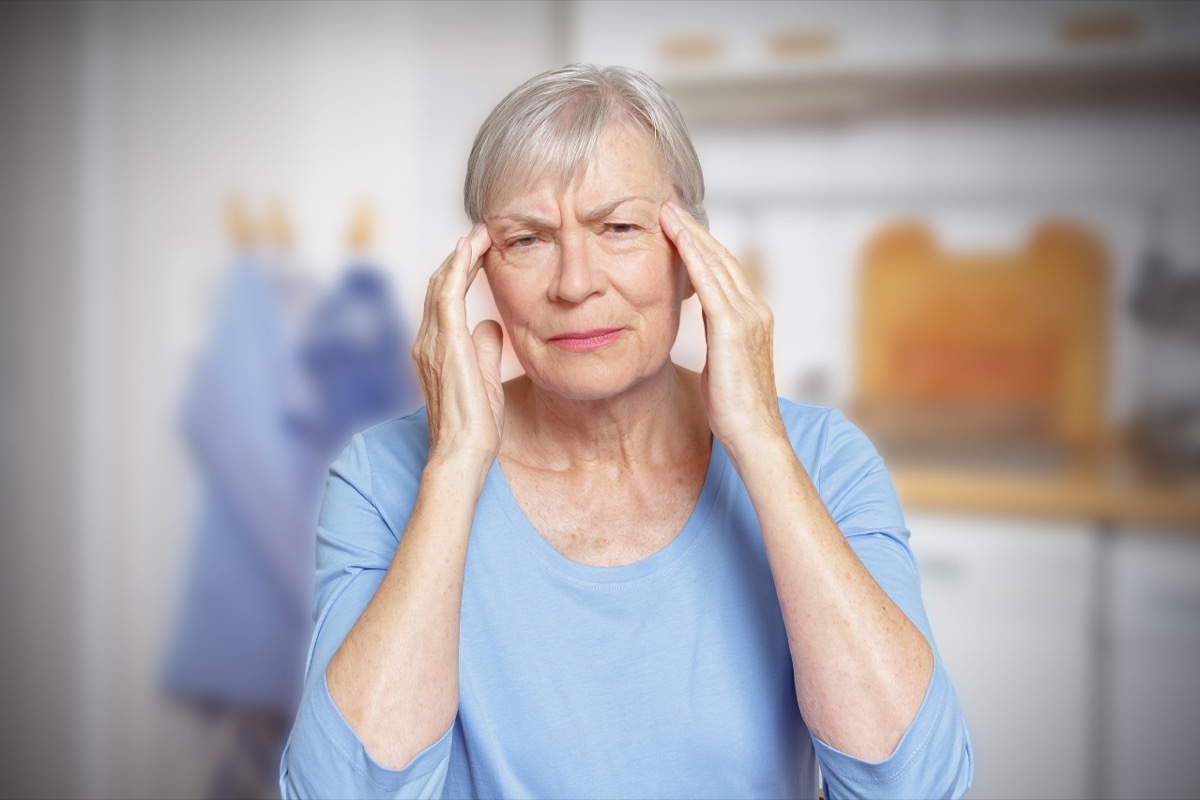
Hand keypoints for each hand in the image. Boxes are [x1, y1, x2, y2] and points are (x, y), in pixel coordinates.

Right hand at [412, 223, 504, 475]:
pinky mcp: (445, 343)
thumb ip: (485, 349)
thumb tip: (491, 324)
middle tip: (480, 230)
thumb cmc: (475, 426)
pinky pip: (447, 294)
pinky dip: (457, 267)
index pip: (445, 300)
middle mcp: (427, 341)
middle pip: (438, 286)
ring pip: (440, 284)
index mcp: (436, 349)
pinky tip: (470, 248)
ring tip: (479, 231)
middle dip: (458, 256)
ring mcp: (432, 341)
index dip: (460, 272)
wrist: (464, 453)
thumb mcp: (485, 379)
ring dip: (460, 254)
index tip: (479, 250)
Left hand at [660, 203, 784, 458]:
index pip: (727, 273)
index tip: (680, 227)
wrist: (754, 438)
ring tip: (668, 212)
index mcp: (753, 319)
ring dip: (691, 234)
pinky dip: (694, 256)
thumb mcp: (721, 365)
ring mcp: (749, 318)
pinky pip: (711, 283)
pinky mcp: (733, 329)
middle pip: (723, 259)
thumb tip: (700, 327)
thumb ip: (716, 340)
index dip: (704, 247)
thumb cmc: (734, 411)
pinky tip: (675, 238)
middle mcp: (756, 311)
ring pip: (717, 263)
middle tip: (670, 206)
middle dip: (696, 231)